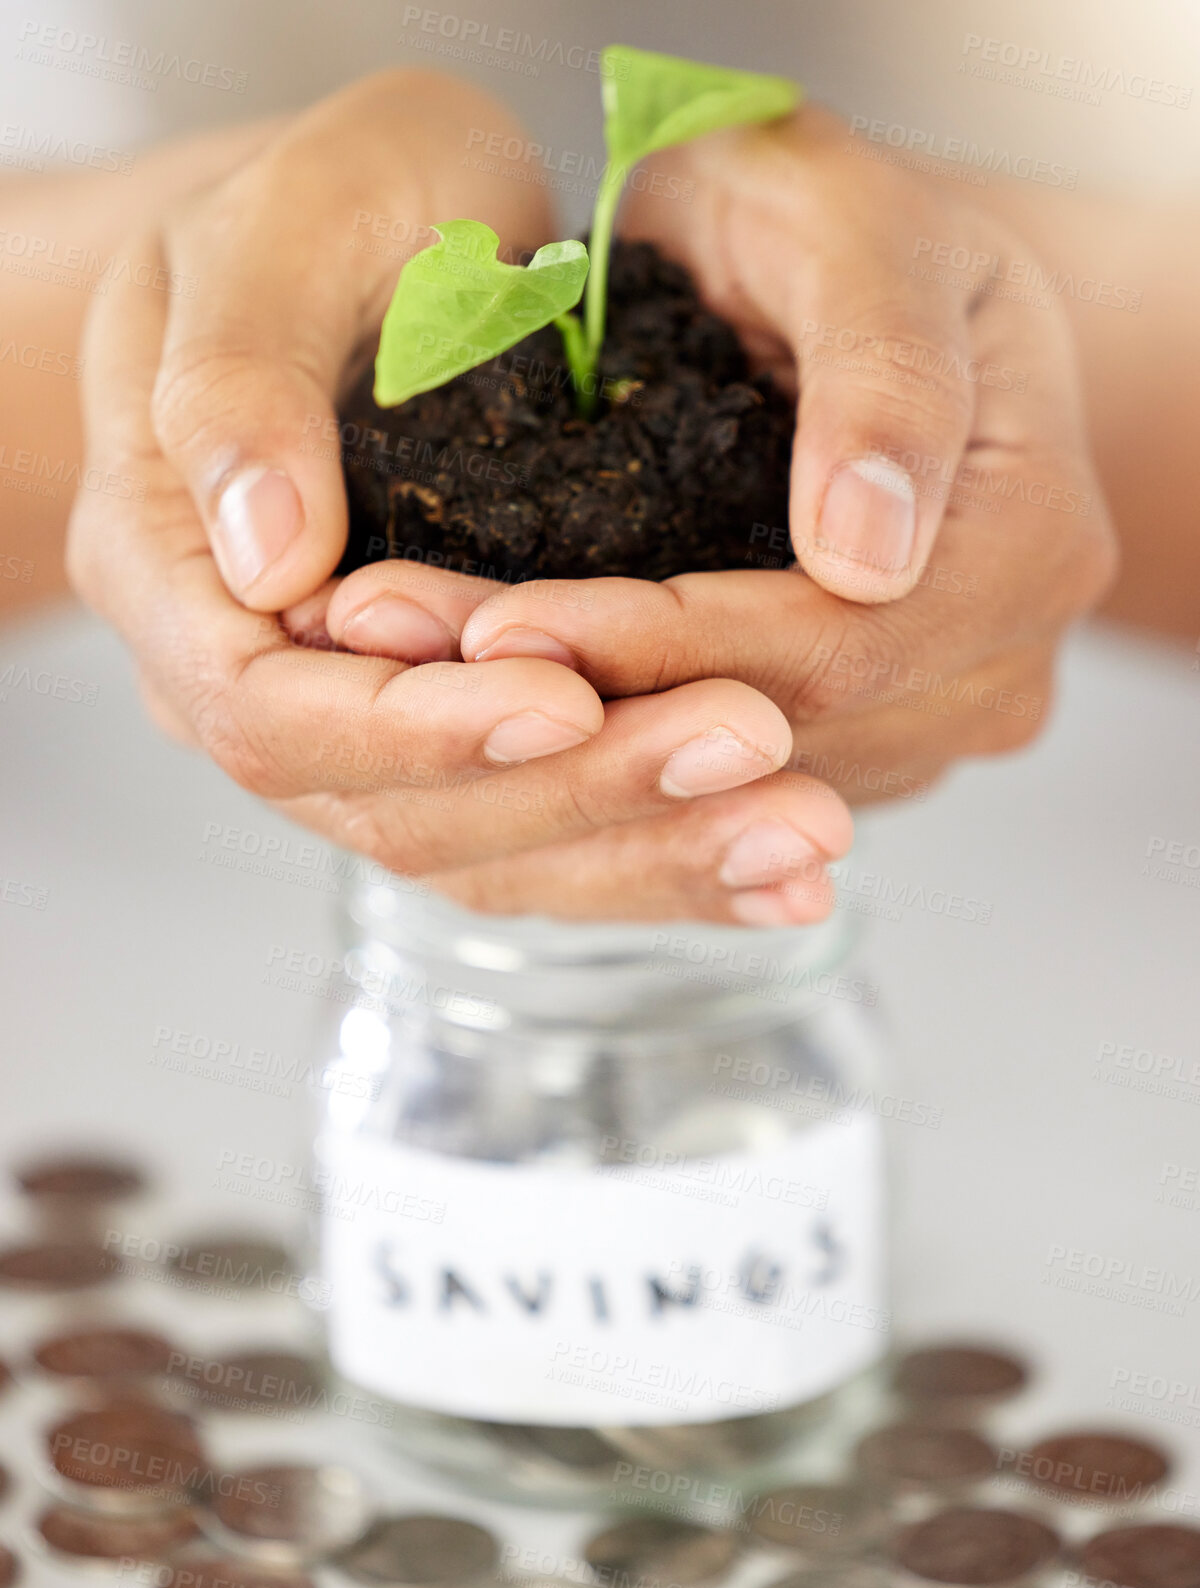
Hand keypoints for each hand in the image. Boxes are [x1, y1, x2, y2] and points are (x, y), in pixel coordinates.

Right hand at [67, 71, 852, 926]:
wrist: (389, 240)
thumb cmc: (334, 208)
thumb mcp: (281, 231)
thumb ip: (244, 383)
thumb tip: (268, 561)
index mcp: (173, 575)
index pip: (271, 713)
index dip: (415, 726)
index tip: (562, 696)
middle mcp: (259, 684)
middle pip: (399, 811)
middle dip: (578, 791)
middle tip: (745, 742)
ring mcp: (363, 728)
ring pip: (492, 849)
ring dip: (652, 849)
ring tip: (801, 832)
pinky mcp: (465, 739)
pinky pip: (554, 833)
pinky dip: (668, 854)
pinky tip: (782, 864)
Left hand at [319, 105, 1117, 848]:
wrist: (837, 278)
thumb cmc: (839, 226)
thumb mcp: (861, 232)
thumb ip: (884, 372)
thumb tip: (866, 553)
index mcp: (1030, 547)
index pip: (835, 649)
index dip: (659, 649)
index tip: (497, 622)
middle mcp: (994, 666)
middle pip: (777, 738)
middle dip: (580, 708)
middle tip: (397, 653)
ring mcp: (924, 721)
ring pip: (731, 789)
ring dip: (561, 747)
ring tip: (402, 677)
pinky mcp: (846, 746)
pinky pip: (714, 791)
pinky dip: (590, 755)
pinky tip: (476, 706)